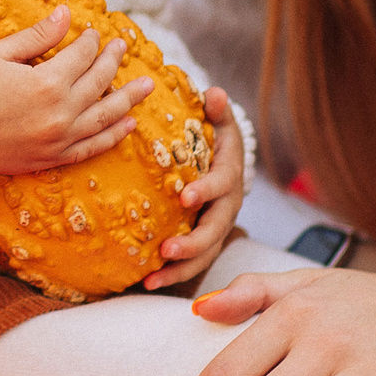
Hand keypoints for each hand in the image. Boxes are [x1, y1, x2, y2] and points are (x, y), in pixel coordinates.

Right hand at [0, 6, 149, 176]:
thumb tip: (67, 14)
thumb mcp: (0, 54)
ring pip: (105, 116)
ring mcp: (59, 139)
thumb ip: (38, 36)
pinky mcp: (52, 159)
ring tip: (148, 85)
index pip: (81, 56)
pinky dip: (113, 136)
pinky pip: (92, 147)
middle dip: (113, 61)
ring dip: (129, 99)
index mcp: (46, 83)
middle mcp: (60, 113)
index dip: (89, 41)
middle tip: (122, 47)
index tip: (92, 32)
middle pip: (99, 82)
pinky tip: (128, 124)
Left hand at [142, 84, 244, 290]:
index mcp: (228, 176)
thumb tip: (214, 94)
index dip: (206, 190)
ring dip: (181, 268)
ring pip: (204, 254)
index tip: (186, 195)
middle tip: (167, 250)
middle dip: (192, 243)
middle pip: (215, 230)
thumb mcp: (219, 120)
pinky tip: (147, 282)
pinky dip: (172, 274)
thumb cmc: (215, 136)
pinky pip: (192, 263)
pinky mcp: (204, 241)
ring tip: (153, 277)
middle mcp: (226, 206)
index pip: (220, 185)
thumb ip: (217, 109)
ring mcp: (216, 227)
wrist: (226, 160)